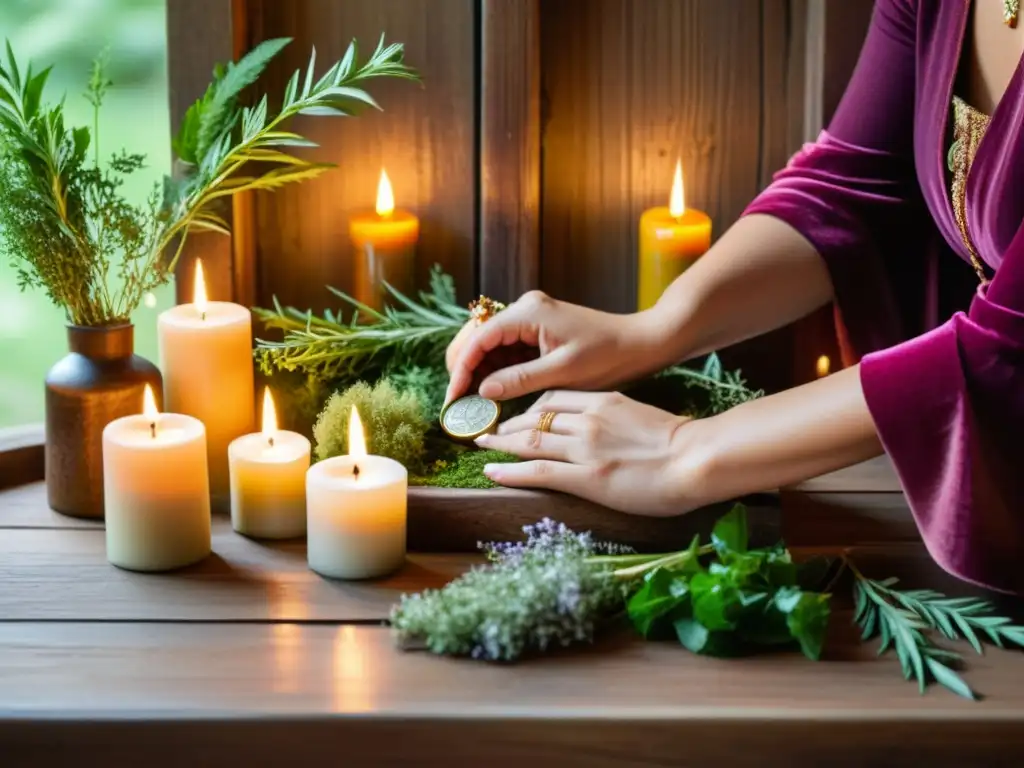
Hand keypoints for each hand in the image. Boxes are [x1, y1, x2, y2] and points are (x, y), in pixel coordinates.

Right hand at [445, 291, 666, 404]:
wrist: (640, 345)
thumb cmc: (608, 355)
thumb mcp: (562, 372)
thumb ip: (520, 379)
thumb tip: (482, 390)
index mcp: (528, 312)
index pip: (479, 340)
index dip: (462, 371)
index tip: (453, 400)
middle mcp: (524, 310)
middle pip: (477, 339)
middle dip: (464, 371)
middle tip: (457, 405)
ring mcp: (529, 320)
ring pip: (489, 347)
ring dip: (479, 374)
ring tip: (470, 405)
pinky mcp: (537, 332)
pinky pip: (506, 351)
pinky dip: (496, 372)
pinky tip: (491, 395)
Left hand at [474, 390, 707, 515]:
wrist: (699, 459)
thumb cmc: (684, 444)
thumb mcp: (643, 417)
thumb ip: (617, 419)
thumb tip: (605, 430)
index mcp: (604, 401)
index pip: (554, 398)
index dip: (529, 408)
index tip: (517, 416)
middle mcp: (589, 420)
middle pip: (536, 417)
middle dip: (508, 424)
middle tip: (490, 431)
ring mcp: (586, 448)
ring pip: (530, 441)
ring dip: (501, 444)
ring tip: (483, 447)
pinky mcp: (587, 477)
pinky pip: (537, 471)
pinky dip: (509, 470)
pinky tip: (491, 472)